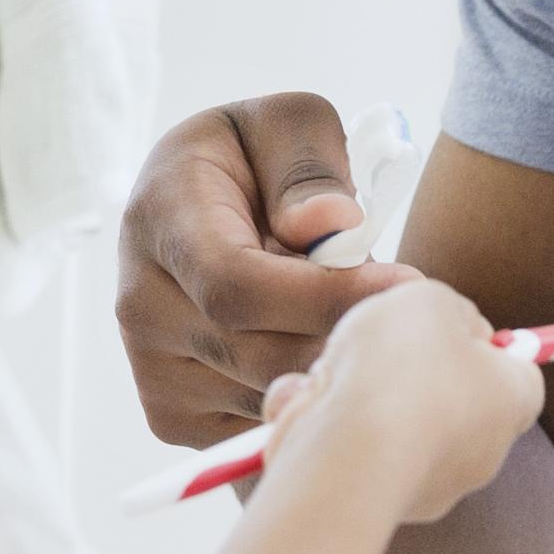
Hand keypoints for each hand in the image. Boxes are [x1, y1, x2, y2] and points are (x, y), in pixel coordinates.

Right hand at [116, 92, 404, 442]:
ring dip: (330, 370)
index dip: (327, 296)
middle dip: (346, 338)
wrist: (200, 205)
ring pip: (265, 398)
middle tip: (415, 318)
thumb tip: (329, 225)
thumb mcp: (290, 125)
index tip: (409, 286)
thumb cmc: (257, 158)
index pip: (238, 285)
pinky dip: (305, 400)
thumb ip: (309, 167)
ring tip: (364, 325)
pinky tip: (324, 355)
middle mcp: (139, 303)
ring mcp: (151, 369)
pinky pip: (254, 428)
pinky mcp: (171, 415)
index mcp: (160, 218)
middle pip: (258, 355)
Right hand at [259, 276, 546, 528]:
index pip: (515, 368)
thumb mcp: (431, 300)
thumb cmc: (401, 366)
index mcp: (515, 397)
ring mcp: (436, 487)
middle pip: (448, 400)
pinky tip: (308, 420)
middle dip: (405, 374)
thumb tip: (454, 328)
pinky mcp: (386, 510)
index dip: (479, 344)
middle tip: (370, 350)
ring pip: (393, 430)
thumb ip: (449, 311)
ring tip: (328, 383)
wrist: (352, 452)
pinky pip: (358, 461)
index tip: (445, 328)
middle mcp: (485, 452)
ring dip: (357, 401)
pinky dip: (330, 437)